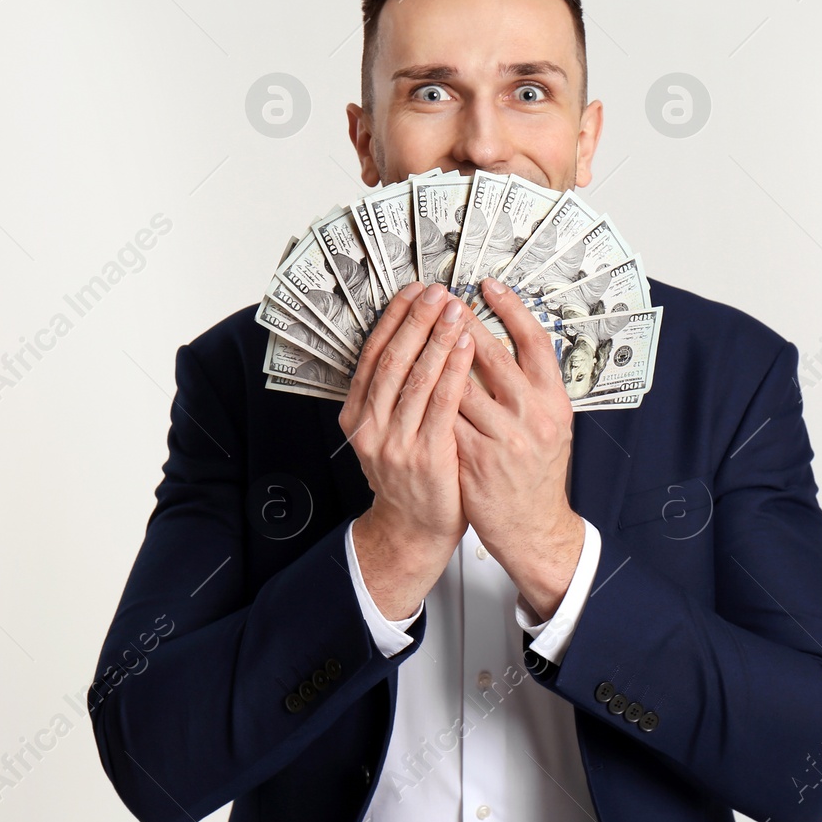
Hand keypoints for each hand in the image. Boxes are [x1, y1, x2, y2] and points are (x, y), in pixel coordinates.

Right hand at [339, 280, 478, 617]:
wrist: (415, 531)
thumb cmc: (410, 476)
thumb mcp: (386, 434)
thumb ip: (390, 395)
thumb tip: (409, 338)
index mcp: (356, 416)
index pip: (372, 356)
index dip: (393, 320)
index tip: (413, 291)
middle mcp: (369, 427)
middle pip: (392, 360)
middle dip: (416, 320)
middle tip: (437, 290)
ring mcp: (395, 443)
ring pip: (416, 378)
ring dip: (437, 338)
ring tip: (455, 308)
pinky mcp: (425, 456)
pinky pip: (441, 404)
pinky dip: (453, 371)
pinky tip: (465, 347)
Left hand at [456, 278, 582, 618]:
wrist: (532, 528)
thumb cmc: (537, 472)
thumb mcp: (551, 425)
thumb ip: (533, 387)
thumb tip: (507, 338)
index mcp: (555, 402)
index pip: (536, 342)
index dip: (512, 309)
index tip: (488, 285)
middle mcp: (533, 417)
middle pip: (492, 355)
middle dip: (462, 321)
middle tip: (441, 295)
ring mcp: (502, 439)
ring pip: (460, 384)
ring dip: (437, 352)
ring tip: (422, 326)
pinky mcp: (473, 459)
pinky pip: (443, 416)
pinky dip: (427, 394)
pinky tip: (411, 373)